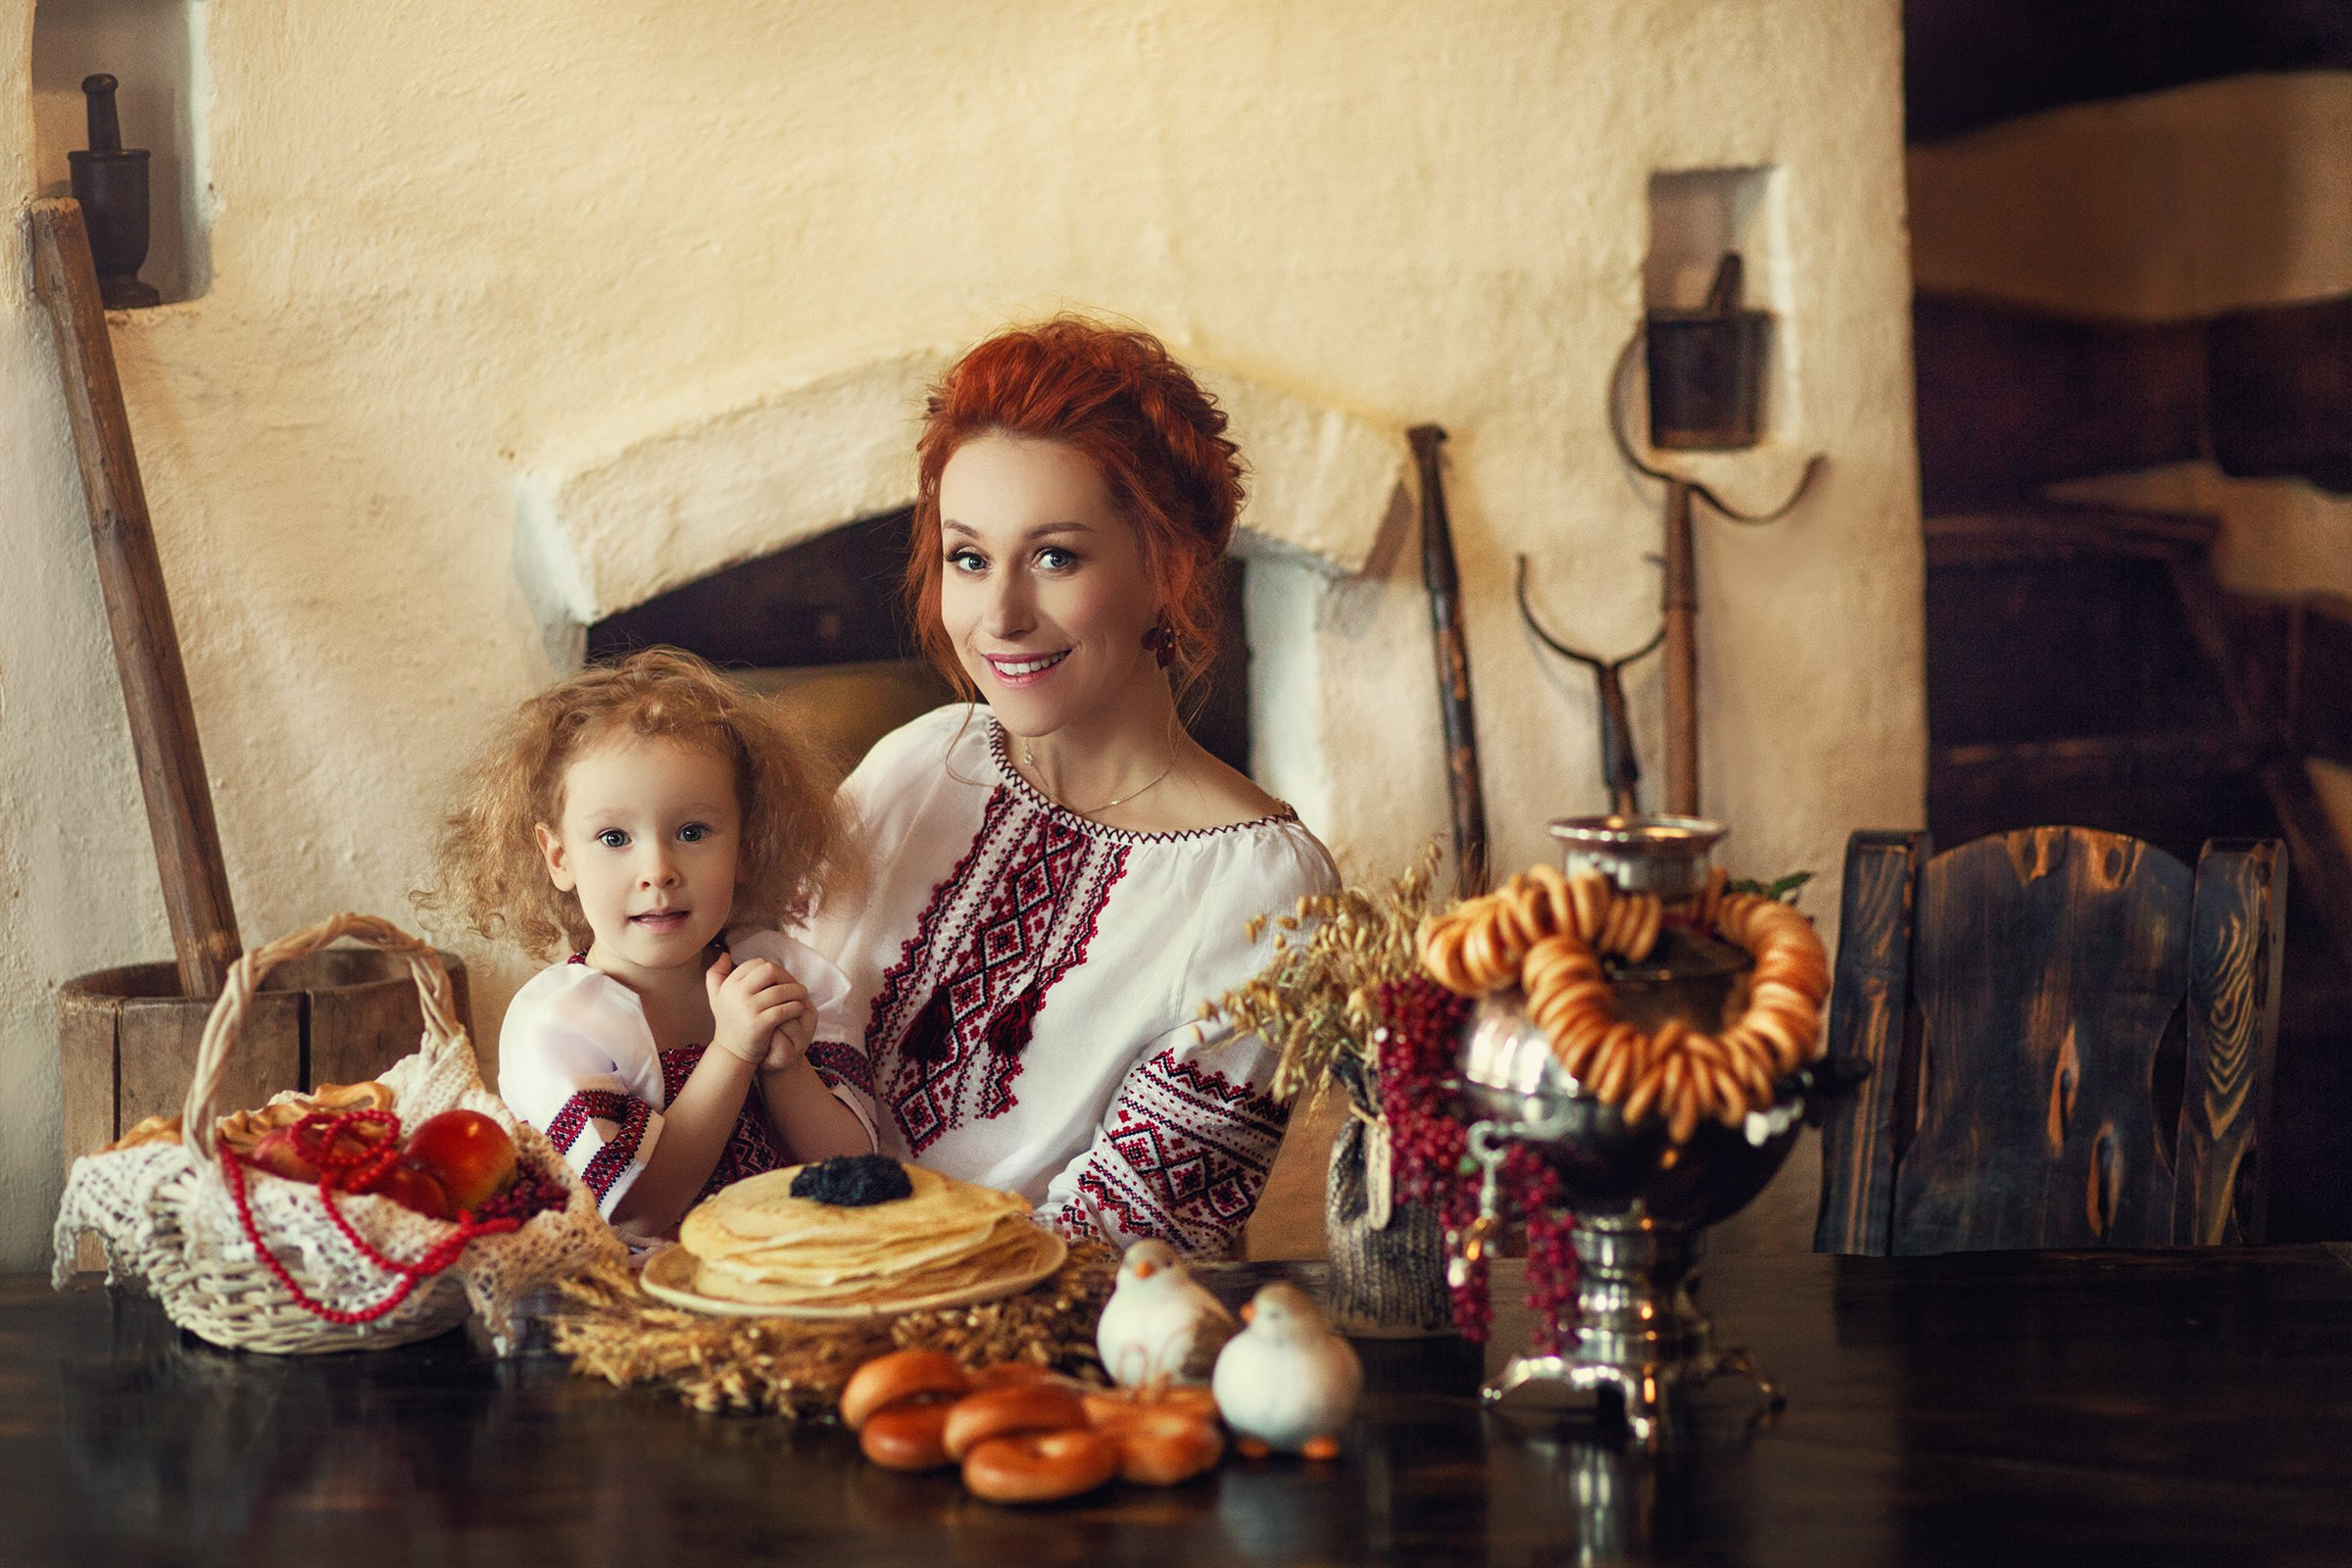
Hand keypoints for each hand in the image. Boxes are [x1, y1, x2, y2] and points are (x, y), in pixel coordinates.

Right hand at [705, 952, 809, 1067]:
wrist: (731, 1053)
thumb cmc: (729, 1022)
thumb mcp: (717, 998)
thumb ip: (716, 975)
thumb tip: (725, 955)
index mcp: (730, 984)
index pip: (757, 964)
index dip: (772, 968)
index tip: (781, 979)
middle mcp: (737, 993)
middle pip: (770, 970)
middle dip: (786, 976)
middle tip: (794, 985)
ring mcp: (748, 1008)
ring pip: (780, 990)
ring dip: (796, 991)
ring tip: (802, 996)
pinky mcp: (759, 1024)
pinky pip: (784, 1009)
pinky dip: (795, 1007)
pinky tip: (798, 1009)